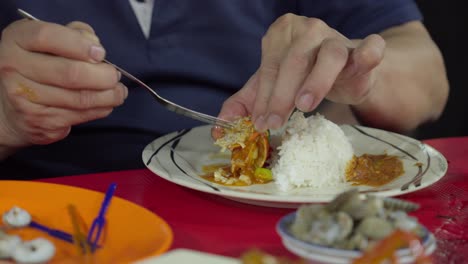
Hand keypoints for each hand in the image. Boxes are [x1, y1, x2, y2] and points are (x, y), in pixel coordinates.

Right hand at [0, 19, 125, 147]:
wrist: (10, 107)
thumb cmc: (39, 67)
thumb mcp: (50, 42)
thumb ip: (73, 34)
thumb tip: (95, 45)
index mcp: (17, 40)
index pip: (48, 37)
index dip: (79, 45)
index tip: (100, 53)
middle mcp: (14, 68)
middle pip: (70, 73)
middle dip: (103, 76)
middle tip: (115, 76)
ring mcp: (25, 97)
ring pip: (80, 98)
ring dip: (108, 96)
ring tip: (118, 91)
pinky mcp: (40, 121)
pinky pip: (80, 115)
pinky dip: (101, 109)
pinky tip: (107, 103)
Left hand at [217, 13, 384, 131]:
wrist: (343, 70)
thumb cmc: (303, 75)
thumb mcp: (273, 85)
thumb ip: (249, 101)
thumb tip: (222, 124)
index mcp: (281, 33)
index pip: (269, 68)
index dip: (263, 97)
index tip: (259, 123)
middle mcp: (308, 29)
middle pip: (293, 61)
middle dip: (281, 95)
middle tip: (273, 123)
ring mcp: (337, 36)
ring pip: (328, 55)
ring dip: (316, 81)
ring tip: (304, 105)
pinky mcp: (364, 47)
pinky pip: (369, 47)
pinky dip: (366, 55)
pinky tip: (362, 66)